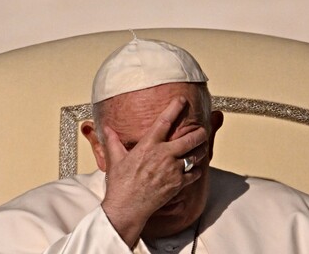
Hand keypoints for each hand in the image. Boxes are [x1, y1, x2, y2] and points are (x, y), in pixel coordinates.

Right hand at [100, 96, 207, 246]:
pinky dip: (197, 169)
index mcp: (149, 145)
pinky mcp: (178, 184)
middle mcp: (164, 155)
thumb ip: (113, 141)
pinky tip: (195, 168)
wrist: (127, 208)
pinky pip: (194, 173)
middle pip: (190, 138)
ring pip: (196, 155)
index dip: (175, 108)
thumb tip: (106, 127)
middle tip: (202, 129)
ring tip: (201, 146)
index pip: (165, 121)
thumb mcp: (115, 159)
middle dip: (200, 132)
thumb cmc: (120, 184)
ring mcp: (173, 170)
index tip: (182, 100)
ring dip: (200, 149)